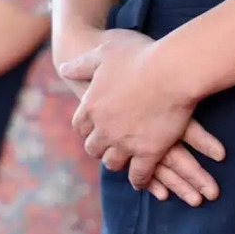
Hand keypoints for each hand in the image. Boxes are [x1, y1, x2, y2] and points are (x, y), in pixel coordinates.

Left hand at [61, 31, 225, 205]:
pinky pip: (139, 175)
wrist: (172, 70)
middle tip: (108, 146)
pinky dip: (139, 180)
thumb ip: (82, 64)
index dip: (87, 128)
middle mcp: (103, 128)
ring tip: (124, 161)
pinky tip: (141, 180)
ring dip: (117, 161)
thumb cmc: (140, 56)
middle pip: (93, 148)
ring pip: (113, 163)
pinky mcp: (148, 153)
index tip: (94, 128)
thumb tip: (62, 69)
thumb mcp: (105, 52)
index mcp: (91, 105)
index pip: (80, 126)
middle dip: (99, 147)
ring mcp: (125, 143)